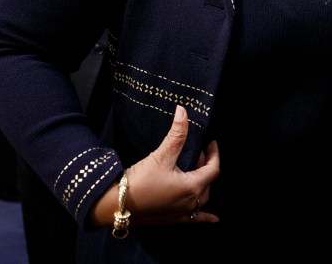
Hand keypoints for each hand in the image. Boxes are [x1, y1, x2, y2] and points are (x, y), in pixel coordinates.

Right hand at [89, 105, 220, 227]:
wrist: (117, 205)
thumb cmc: (140, 181)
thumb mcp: (161, 155)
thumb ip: (176, 134)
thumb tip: (183, 111)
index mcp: (192, 187)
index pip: (213, 169)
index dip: (214, 154)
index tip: (211, 142)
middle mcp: (190, 202)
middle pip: (208, 182)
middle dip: (206, 166)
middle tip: (198, 153)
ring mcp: (182, 213)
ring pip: (202, 198)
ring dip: (203, 184)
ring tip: (197, 172)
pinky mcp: (172, 220)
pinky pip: (195, 218)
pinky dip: (206, 217)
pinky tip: (214, 220)